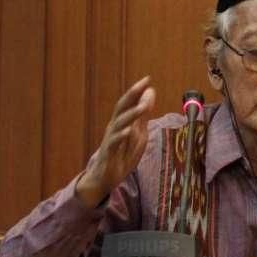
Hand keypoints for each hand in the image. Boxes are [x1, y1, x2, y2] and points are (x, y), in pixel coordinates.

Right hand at [76, 75, 155, 207]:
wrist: (105, 177)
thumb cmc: (122, 152)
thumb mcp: (138, 132)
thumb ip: (143, 114)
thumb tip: (150, 92)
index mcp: (121, 121)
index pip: (129, 103)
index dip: (136, 91)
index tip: (147, 78)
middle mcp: (114, 127)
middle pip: (121, 108)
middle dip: (132, 96)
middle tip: (143, 84)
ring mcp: (110, 139)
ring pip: (119, 124)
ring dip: (131, 115)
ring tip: (143, 107)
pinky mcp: (109, 153)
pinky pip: (114, 143)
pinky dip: (121, 136)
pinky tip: (128, 131)